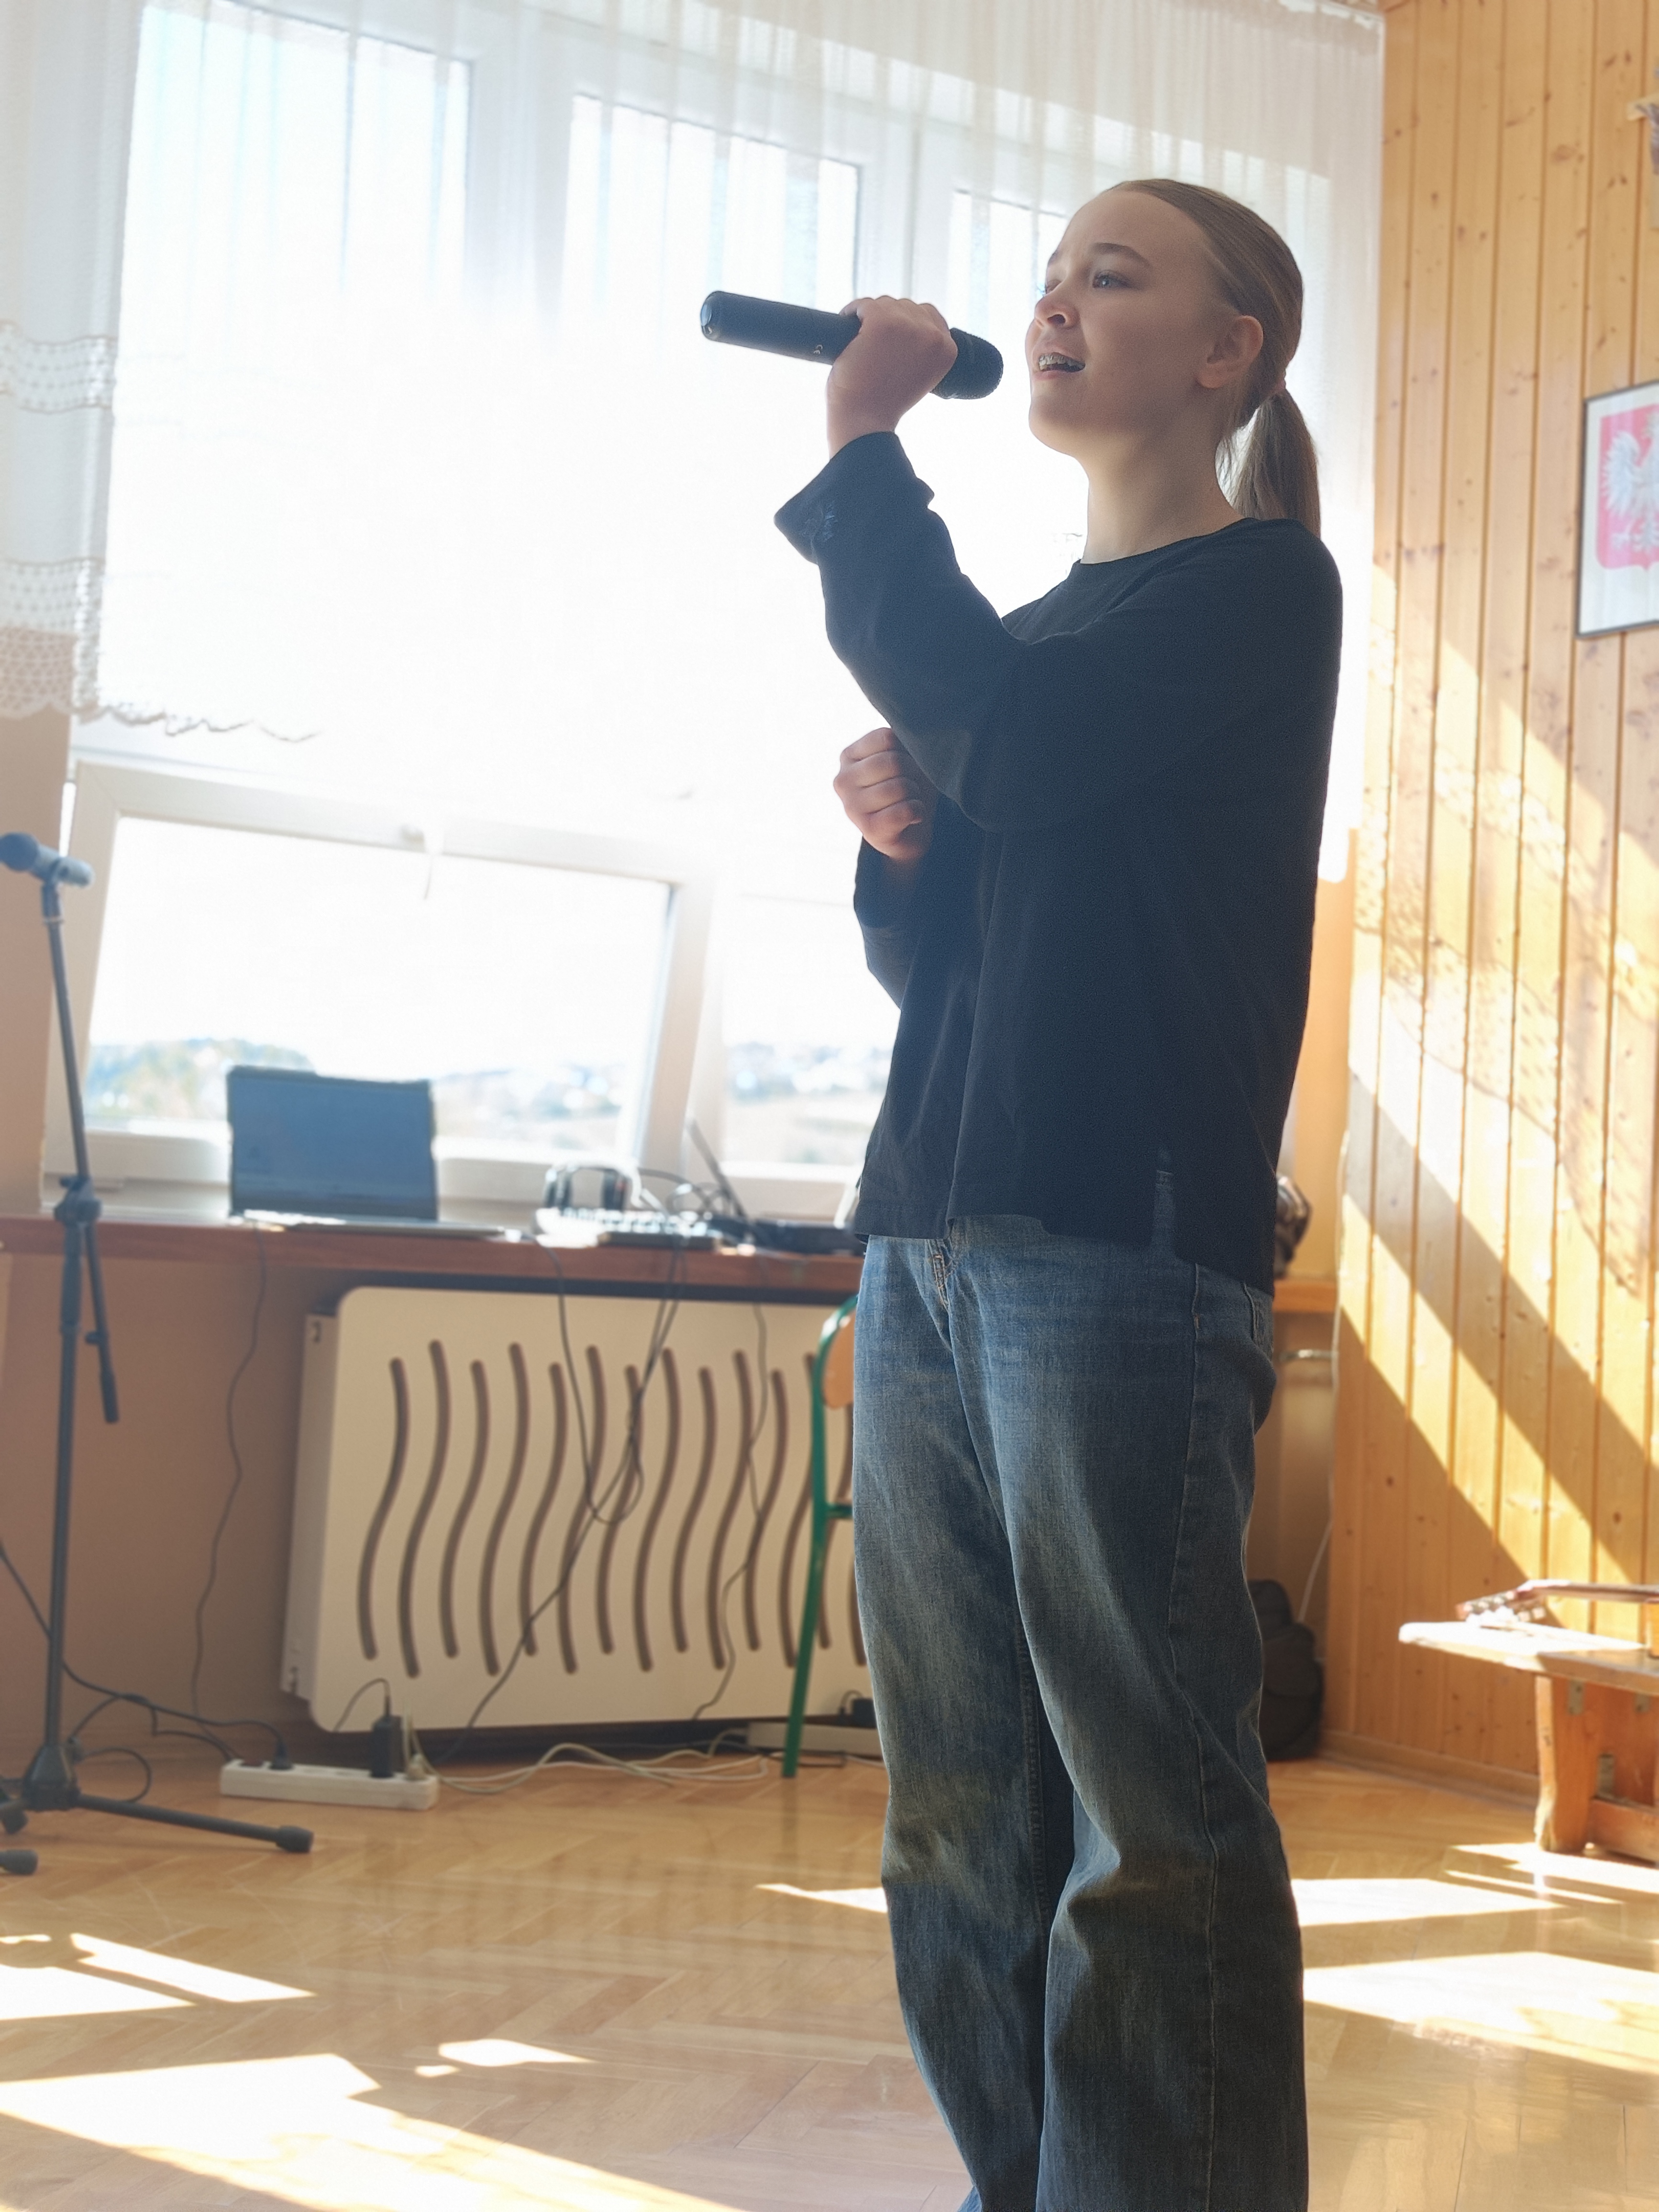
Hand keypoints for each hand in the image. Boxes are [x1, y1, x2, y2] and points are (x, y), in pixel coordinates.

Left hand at [826, 297, 957, 455]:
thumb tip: (904, 328)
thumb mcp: (916, 375)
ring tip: (860, 343)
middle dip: (888, 320)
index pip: (931, 316)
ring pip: (885, 304)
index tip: (892, 336)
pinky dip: (853, 312)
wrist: (865, 424)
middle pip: (906, 307)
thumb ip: (919, 350)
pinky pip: (865, 305)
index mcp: (947, 349)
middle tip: (872, 346)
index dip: (908, 323)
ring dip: (869, 318)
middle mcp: (932, 335)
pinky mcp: (882, 322)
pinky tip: (847, 326)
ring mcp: (907, 326)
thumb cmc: (883, 406)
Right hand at [834, 726, 937, 868]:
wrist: (911, 833)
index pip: (886, 738)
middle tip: (913, 785)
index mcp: (848, 756)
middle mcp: (843, 780)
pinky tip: (913, 816)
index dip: (907, 749)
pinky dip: (918, 811)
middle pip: (893, 762)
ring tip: (910, 801)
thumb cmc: (907, 788)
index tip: (907, 763)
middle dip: (914, 773)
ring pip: (900, 787)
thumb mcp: (903, 758)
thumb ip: (901, 742)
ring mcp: (852, 806)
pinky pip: (904, 810)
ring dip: (916, 794)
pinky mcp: (868, 829)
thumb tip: (912, 735)